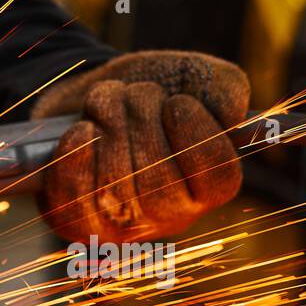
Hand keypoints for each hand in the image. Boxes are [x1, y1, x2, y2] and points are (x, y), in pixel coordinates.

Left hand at [32, 51, 249, 243]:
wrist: (85, 99)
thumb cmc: (149, 93)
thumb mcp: (195, 78)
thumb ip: (224, 90)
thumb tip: (231, 117)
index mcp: (208, 189)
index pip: (217, 178)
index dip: (196, 135)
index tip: (177, 102)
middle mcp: (167, 216)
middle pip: (160, 178)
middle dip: (143, 118)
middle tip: (135, 94)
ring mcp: (119, 227)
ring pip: (115, 183)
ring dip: (109, 123)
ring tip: (107, 101)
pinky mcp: (75, 223)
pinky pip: (74, 195)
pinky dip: (76, 152)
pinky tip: (82, 128)